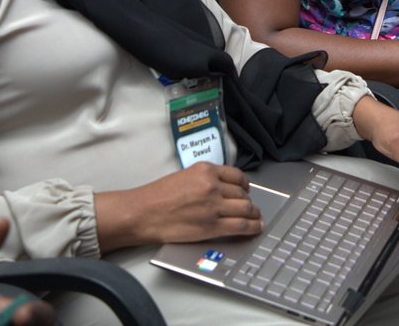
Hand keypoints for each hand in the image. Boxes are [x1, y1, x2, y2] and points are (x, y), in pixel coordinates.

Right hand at [112, 164, 262, 245]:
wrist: (142, 213)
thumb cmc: (156, 196)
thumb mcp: (184, 176)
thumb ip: (205, 180)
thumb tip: (222, 188)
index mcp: (205, 170)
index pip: (236, 176)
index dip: (244, 185)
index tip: (246, 190)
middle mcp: (212, 186)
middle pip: (242, 194)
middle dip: (248, 201)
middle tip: (249, 207)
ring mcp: (214, 206)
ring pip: (246, 209)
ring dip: (253, 214)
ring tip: (256, 218)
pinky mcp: (212, 226)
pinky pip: (241, 225)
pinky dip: (252, 227)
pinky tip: (256, 227)